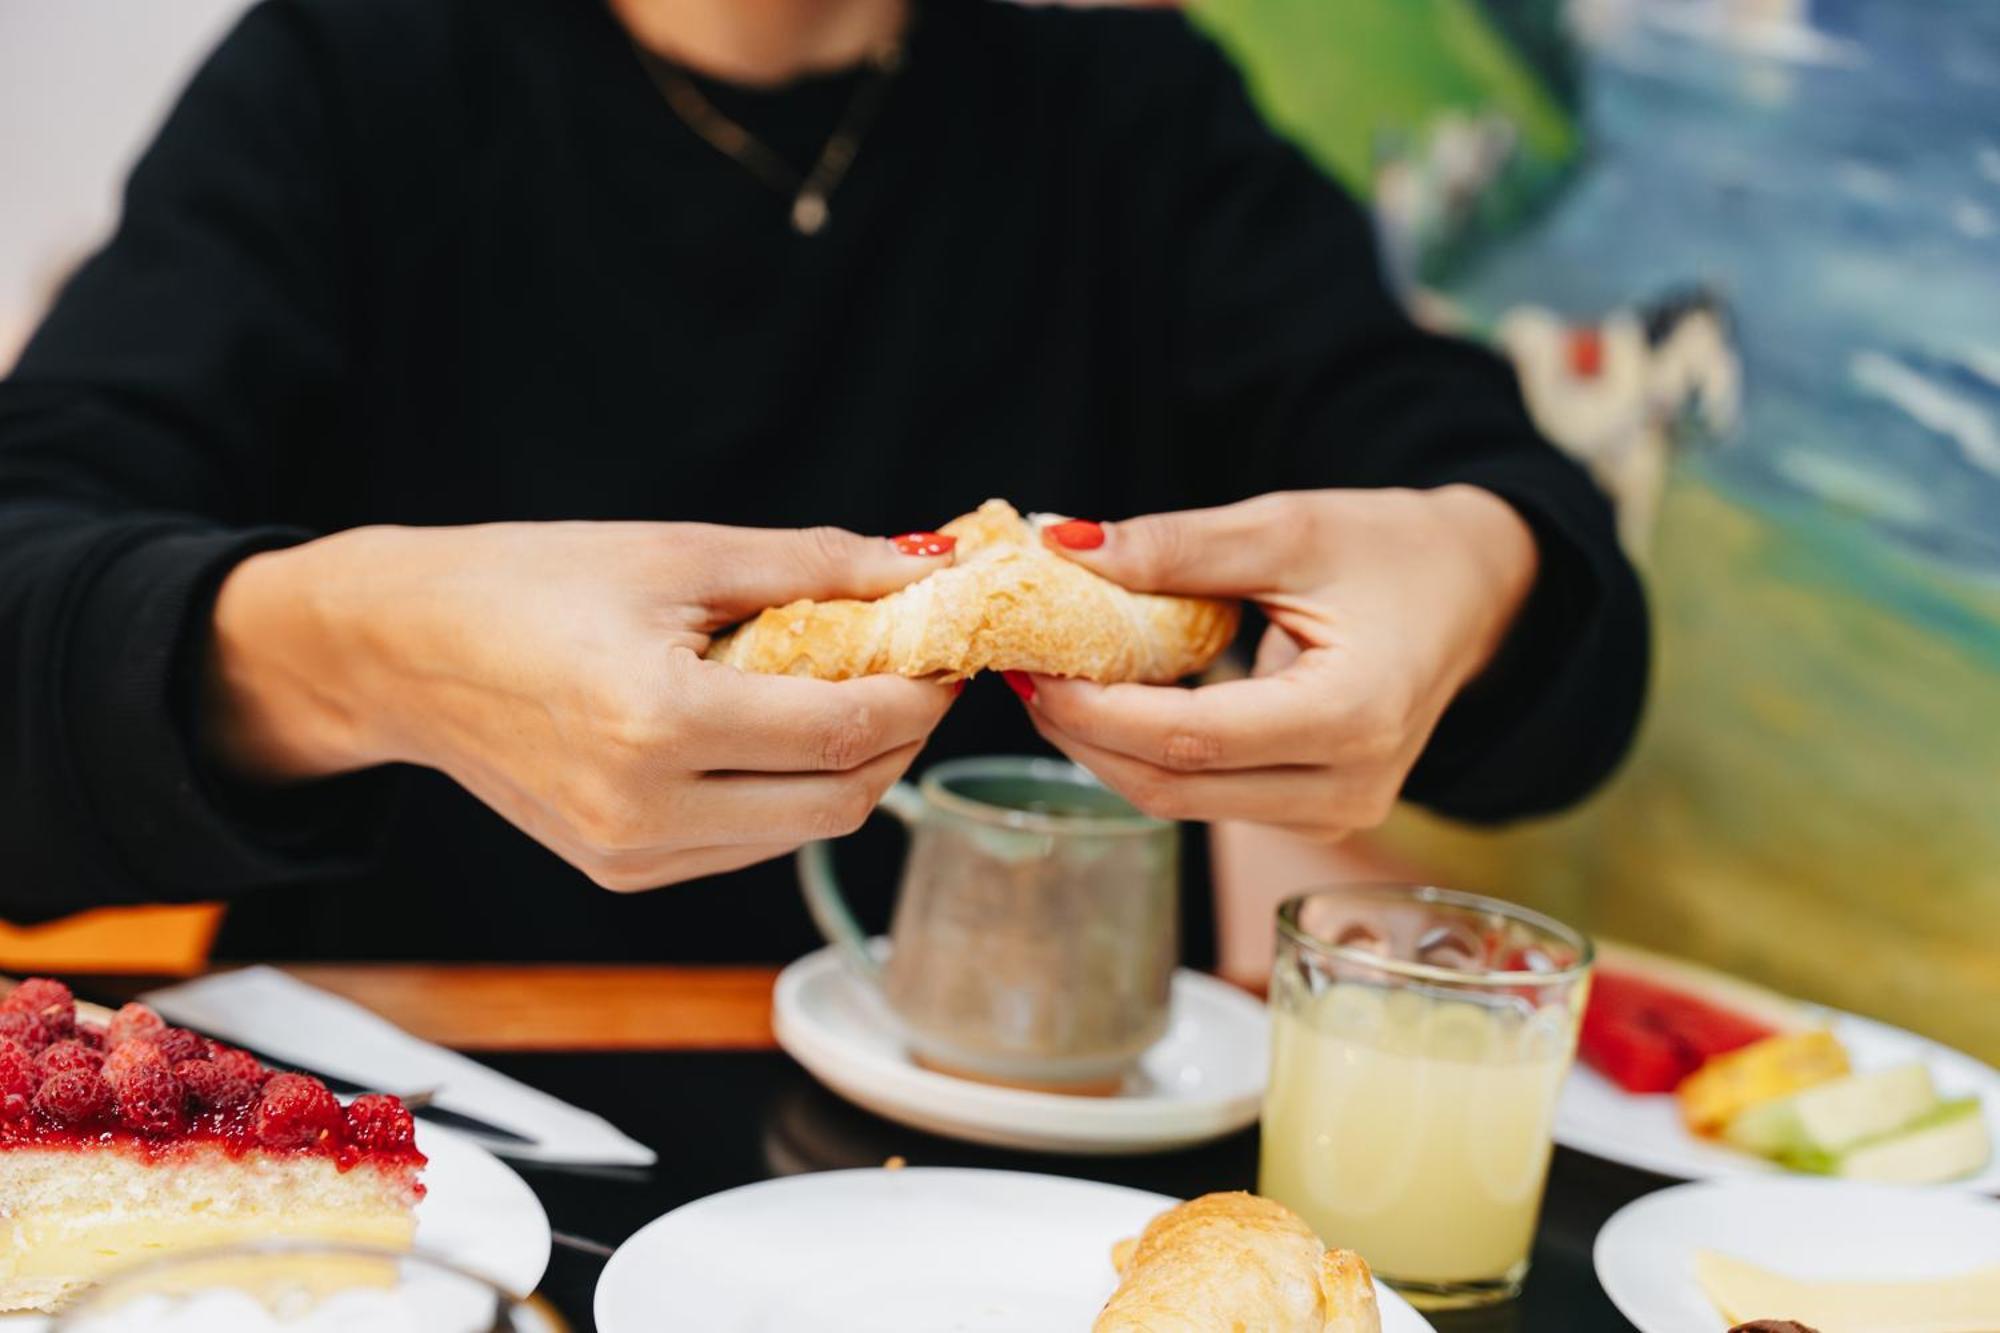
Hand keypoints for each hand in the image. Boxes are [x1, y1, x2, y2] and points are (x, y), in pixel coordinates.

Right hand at [205, 521, 958, 889]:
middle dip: (903, 734)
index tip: (949, 644)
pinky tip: (786, 731)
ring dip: (854, 766)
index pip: (845, 728)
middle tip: (918, 669)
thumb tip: (927, 569)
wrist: (402, 653)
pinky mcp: (623, 872)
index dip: (920, 689)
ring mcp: (632, 856)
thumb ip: (814, 566)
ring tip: (856, 691)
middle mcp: (646, 811)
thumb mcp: (677, 553)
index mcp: (657, 722)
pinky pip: (750, 843)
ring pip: (804, 830)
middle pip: (844, 798)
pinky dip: (792, 792)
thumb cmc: (527, 583)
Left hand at [1016, 487, 1537, 838]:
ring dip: (1102, 747)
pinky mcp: (1312, 813)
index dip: (1097, 709)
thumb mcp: (1289, 527)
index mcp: (1353, 717)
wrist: (1474, 595)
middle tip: (1017, 669)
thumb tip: (1064, 545)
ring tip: (1049, 678)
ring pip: (1179, 802)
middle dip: (1080, 734)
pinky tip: (1105, 699)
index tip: (1029, 662)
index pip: (1193, 738)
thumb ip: (1179, 545)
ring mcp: (1332, 815)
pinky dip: (1143, 750)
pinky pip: (1204, 794)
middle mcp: (1346, 789)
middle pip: (1173, 788)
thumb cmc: (1391, 551)